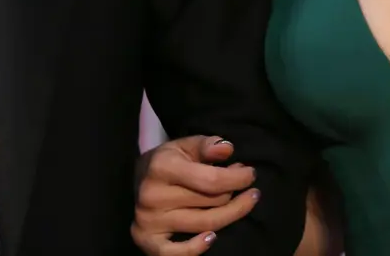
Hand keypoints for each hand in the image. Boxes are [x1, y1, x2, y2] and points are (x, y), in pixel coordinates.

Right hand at [132, 135, 261, 254]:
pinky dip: (197, 248)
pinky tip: (212, 238)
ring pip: (204, 225)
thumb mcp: (186, 145)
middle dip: (234, 194)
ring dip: (229, 215)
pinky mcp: (147, 240)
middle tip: (245, 187)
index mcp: (162, 167)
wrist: (138, 179)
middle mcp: (153, 195)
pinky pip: (177, 253)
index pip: (211, 180)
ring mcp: (149, 220)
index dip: (237, 179)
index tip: (251, 174)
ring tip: (242, 204)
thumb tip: (227, 149)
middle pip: (211, 203)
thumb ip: (207, 145)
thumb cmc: (168, 161)